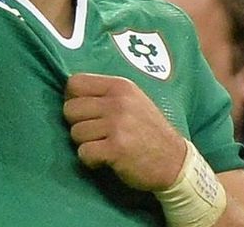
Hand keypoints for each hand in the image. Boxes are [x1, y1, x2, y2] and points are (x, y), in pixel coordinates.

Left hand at [64, 73, 186, 190]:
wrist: (175, 160)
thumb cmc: (148, 130)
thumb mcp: (132, 100)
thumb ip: (105, 94)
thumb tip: (69, 95)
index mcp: (120, 86)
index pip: (75, 83)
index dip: (72, 99)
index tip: (84, 112)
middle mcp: (118, 102)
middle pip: (70, 109)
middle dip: (77, 124)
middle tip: (96, 133)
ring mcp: (117, 125)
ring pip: (75, 133)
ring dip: (86, 144)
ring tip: (105, 145)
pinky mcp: (116, 149)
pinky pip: (84, 153)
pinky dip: (91, 160)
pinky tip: (106, 158)